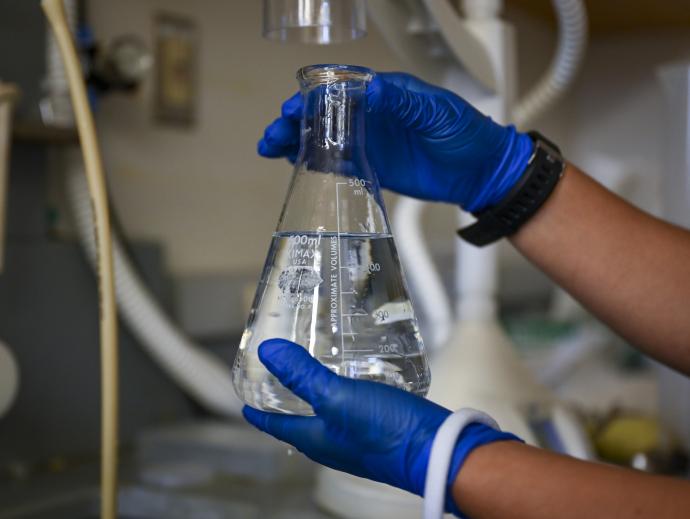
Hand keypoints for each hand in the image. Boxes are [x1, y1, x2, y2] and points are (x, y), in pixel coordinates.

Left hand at [242, 339, 519, 514]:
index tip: (244, 400)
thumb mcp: (338, 397)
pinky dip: (345, 389)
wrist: (437, 450)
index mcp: (316, 439)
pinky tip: (356, 372)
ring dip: (316, 392)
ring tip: (314, 365)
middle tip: (278, 374)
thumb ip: (303, 375)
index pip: (276, 424)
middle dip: (286, 398)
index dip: (258, 411)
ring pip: (328, 413)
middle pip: (300, 419)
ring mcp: (357, 436)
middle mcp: (333, 441)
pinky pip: (354, 407)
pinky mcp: (380, 427)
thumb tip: (267, 352)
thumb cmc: (385, 431)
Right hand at [258, 72, 533, 211]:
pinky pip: (338, 164)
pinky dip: (315, 164)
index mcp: (387, 95)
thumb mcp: (437, 111)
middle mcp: (373, 116)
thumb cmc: (466, 134)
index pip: (341, 89)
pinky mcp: (372, 167)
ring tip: (273, 147)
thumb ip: (403, 101)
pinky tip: (294, 164)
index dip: (315, 96)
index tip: (297, 106)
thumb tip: (370, 87)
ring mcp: (370, 142)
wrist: (480, 172)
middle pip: (325, 113)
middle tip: (277, 131)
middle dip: (297, 120)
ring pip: (325, 138)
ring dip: (298, 141)